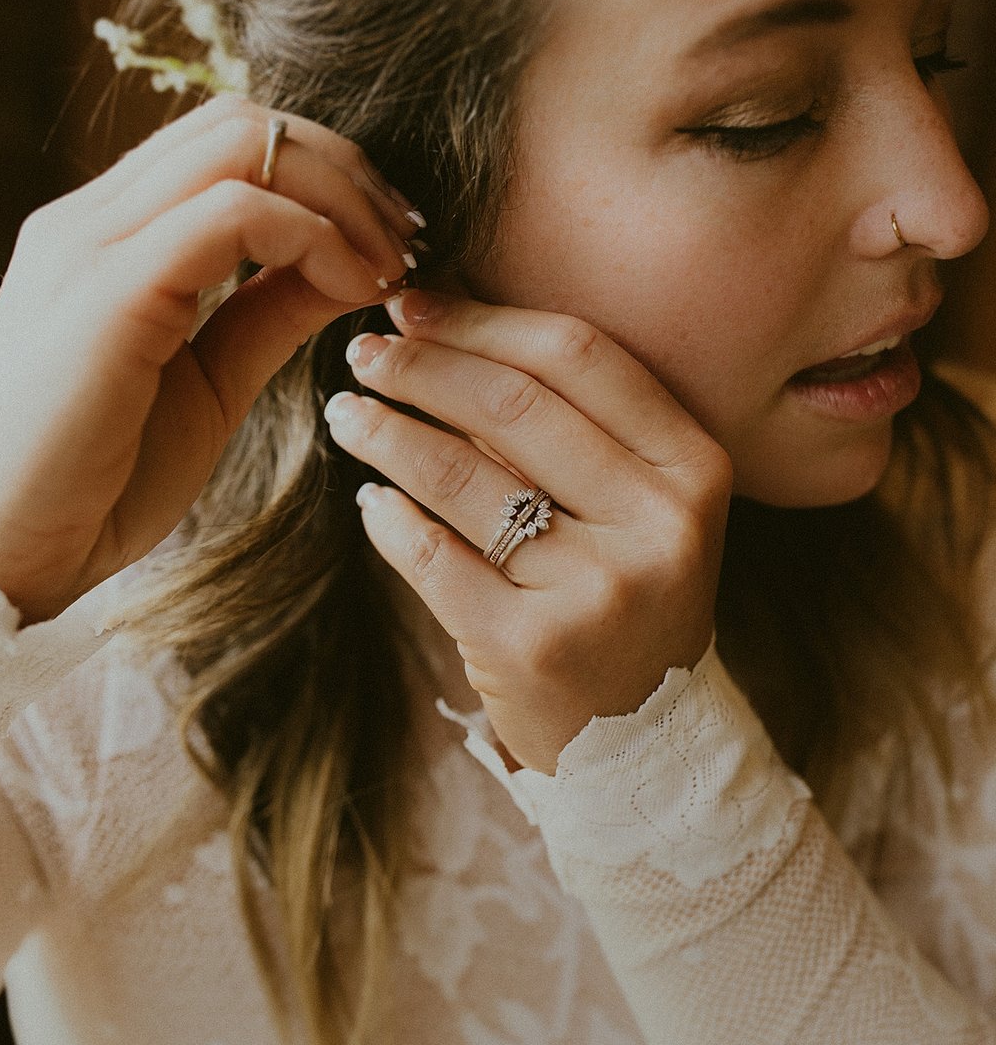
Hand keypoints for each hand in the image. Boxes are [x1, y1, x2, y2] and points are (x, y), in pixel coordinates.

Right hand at [0, 94, 419, 624]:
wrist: (5, 553)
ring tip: (390, 267)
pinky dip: (315, 238)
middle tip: (408, 240)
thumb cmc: (93, 486)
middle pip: (243, 123)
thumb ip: (265, 317)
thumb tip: (343, 272)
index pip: (229, 147)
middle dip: (347, 170)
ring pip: (243, 145)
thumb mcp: (207, 386)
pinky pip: (233, 215)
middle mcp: (94, 219)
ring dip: (342, 196)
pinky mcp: (109, 289)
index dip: (327, 177)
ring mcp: (93, 243)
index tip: (391, 242)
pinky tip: (354, 290)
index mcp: (111, 238)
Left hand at [324, 289, 732, 772]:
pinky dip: (387, 518)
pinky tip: (370, 498)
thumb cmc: (629, 600)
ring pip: (460, 476)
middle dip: (421, 366)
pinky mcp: (530, 646)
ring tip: (349, 414)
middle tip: (364, 351)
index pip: (577, 357)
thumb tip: (447, 330)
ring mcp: (596, 590)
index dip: (482, 320)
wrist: (644, 739)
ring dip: (386, 432)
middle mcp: (658, 524)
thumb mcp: (641, 508)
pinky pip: (431, 555)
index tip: (416, 305)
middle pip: (512, 405)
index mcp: (694, 469)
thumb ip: (576, 428)